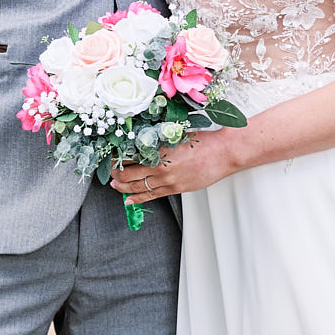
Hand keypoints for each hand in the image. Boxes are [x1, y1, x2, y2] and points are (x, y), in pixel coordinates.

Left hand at [112, 132, 242, 205]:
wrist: (224, 152)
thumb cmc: (204, 141)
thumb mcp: (176, 135)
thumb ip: (159, 142)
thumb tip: (142, 144)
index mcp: (160, 151)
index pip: (130, 157)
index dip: (118, 158)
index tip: (113, 156)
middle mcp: (161, 167)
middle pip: (130, 174)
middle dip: (117, 173)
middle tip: (111, 171)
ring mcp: (168, 181)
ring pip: (138, 187)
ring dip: (124, 187)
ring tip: (115, 185)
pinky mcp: (176, 189)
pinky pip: (152, 196)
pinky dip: (138, 198)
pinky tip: (129, 199)